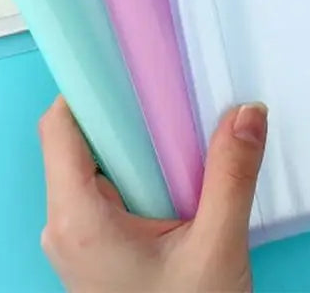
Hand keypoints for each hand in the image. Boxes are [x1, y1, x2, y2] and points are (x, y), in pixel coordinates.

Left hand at [39, 97, 267, 292]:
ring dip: (140, 142)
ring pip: (98, 164)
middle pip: (81, 139)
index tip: (130, 58)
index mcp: (76, 219)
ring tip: (185, 126)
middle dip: (128, 111)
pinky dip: (142, 170)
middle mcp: (64, 225)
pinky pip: (110, 189)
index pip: (60, 127)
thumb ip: (232, 176)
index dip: (89, 85)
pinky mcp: (96, 251)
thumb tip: (249, 111)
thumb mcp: (216, 250)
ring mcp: (77, 240)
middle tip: (176, 90)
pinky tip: (180, 167)